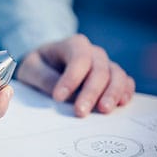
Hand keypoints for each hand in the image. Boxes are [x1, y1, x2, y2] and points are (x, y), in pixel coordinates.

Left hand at [16, 34, 134, 116]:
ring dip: (112, 93)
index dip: (71, 78)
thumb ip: (43, 77)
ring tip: (103, 110)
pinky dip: (125, 91)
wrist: (47, 65)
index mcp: (73, 45)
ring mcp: (105, 64)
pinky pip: (125, 81)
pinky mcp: (112, 77)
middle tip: (80, 112)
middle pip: (99, 70)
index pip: (79, 59)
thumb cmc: (39, 65)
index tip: (58, 98)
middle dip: (91, 92)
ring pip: (117, 75)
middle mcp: (93, 52)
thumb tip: (59, 92)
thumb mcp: (31, 68)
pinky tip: (121, 103)